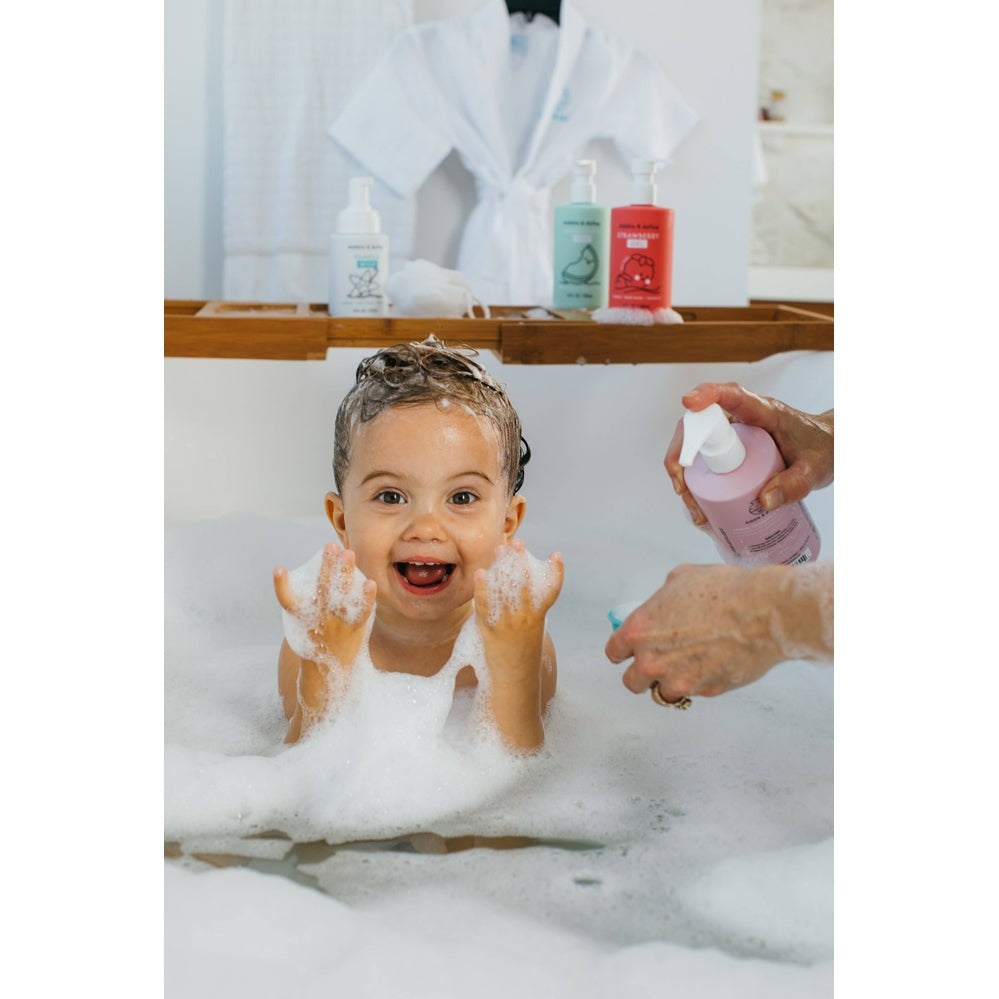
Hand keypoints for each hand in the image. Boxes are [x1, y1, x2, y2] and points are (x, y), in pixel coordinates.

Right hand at [273, 543, 375, 667]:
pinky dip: (366, 598)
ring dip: (344, 574)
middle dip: (326, 566)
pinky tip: (370, 583)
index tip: (278, 569)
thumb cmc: (317, 643)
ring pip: (340, 596)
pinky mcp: (354, 630)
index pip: (287, 601)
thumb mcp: (305, 626)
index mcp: (301, 619)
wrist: (329, 674)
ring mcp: (336, 625)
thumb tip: (323, 573)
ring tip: (348, 553)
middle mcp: (318, 620)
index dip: (281, 586)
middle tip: (330, 546)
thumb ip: (309, 604)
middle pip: (320, 589)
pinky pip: (361, 613)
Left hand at [474, 540, 562, 676]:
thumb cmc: (522, 657)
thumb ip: (528, 612)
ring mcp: (507, 624)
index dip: (556, 572)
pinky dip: (483, 589)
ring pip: (505, 589)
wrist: (514, 683)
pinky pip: (485, 605)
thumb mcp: (532, 633)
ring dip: (502, 567)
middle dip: (521, 561)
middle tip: (518, 543)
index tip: (557, 555)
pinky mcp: (489, 630)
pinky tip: (481, 574)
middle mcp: (525, 618)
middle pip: (524, 583)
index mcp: (539, 618)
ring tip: (500, 549)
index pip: (551, 592)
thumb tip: (514, 587)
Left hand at [605, 563, 791, 699]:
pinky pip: (695, 692)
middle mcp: (653, 660)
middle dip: (642, 674)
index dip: (622, 650)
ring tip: (686, 667)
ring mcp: (679, 680)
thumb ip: (663, 598)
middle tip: (657, 663)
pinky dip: (699, 683)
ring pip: (663, 693)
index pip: (614, 652)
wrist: (761, 612)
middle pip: (632, 682)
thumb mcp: (682, 578)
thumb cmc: (723, 590)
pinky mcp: (706, 691)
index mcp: (640, 630)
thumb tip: (666, 604)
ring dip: (670, 683)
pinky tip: (712, 665)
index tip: (628, 651)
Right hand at [664, 382, 832, 525]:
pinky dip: (696, 484)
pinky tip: (701, 509)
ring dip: (685, 475)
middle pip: (699, 425)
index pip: (732, 396)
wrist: (829, 449)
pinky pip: (705, 462)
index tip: (689, 402)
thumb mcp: (816, 470)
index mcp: (763, 412)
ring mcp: (733, 436)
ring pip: (696, 446)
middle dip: (682, 454)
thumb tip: (763, 502)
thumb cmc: (824, 450)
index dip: (708, 395)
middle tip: (683, 487)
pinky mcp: (730, 452)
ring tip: (694, 508)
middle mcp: (741, 420)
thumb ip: (794, 485)